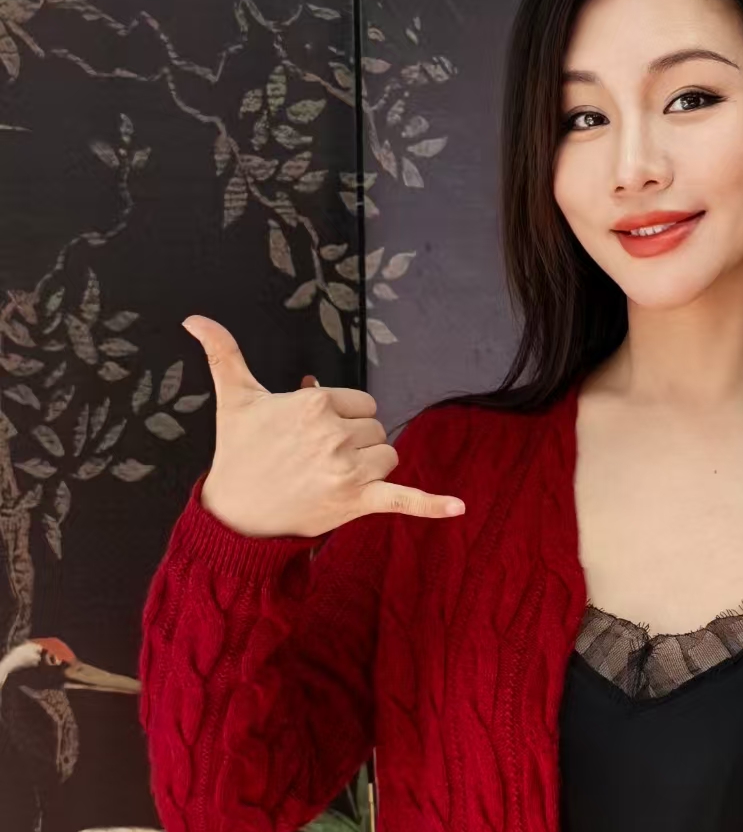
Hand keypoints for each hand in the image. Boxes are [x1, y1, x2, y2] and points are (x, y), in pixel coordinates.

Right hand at [183, 315, 464, 538]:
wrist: (236, 513)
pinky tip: (459, 508)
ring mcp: (348, 470)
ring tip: (333, 477)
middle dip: (354, 442)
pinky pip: (403, 500)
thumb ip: (223, 353)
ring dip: (371, 466)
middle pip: (375, 430)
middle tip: (317, 459)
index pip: (359, 403)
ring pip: (388, 457)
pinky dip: (432, 505)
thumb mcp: (234, 398)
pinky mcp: (357, 502)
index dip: (340, 418)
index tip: (312, 435)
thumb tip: (194, 318)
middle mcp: (334, 434)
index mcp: (314, 404)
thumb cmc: (238, 453)